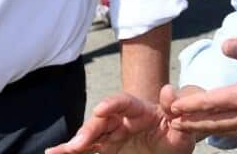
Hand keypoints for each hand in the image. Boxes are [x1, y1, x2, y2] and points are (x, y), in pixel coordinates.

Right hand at [47, 84, 196, 153]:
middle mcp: (122, 119)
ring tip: (56, 151)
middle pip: (102, 121)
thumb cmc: (179, 134)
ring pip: (89, 135)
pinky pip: (86, 149)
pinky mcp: (106, 148)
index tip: (101, 109)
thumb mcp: (183, 125)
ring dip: (74, 143)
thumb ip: (175, 109)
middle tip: (78, 144)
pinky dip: (69, 151)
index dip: (112, 103)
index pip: (124, 102)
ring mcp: (112, 134)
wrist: (173, 146)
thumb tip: (169, 90)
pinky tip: (53, 153)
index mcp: (140, 109)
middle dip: (88, 131)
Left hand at [169, 38, 236, 141]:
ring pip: (227, 130)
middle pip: (215, 122)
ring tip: (188, 129)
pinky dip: (225, 132)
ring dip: (205, 129)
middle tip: (170, 122)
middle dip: (191, 121)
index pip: (213, 103)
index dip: (191, 105)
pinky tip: (222, 130)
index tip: (172, 107)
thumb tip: (225, 45)